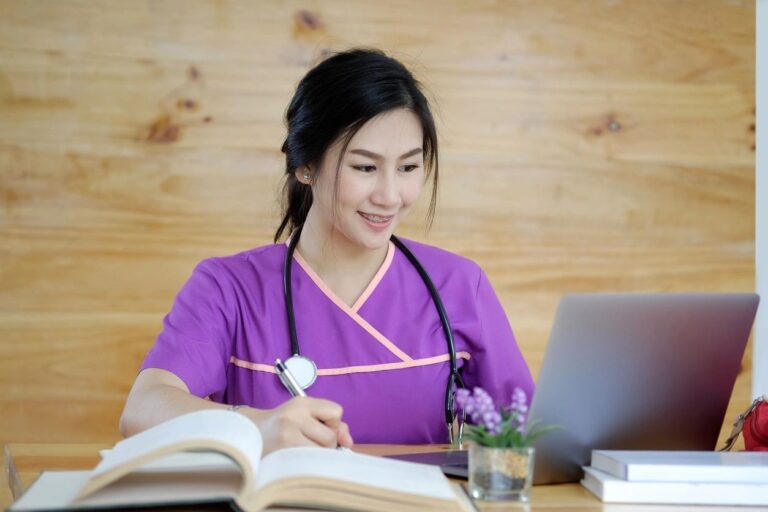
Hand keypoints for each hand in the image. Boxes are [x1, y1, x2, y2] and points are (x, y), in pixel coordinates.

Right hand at [239, 397, 353, 453]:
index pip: (336, 412)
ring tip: (301, 450)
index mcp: (301, 402)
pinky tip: (296, 458)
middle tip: (307, 442)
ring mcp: (287, 434)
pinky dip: (308, 463)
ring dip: (317, 454)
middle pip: (330, 436)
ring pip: (322, 451)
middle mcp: (294, 415)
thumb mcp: (304, 416)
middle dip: (325, 444)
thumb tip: (349, 442)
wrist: (247, 434)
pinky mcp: (283, 451)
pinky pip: (311, 462)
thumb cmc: (282, 426)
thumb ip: (332, 424)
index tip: (320, 428)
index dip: (332, 424)